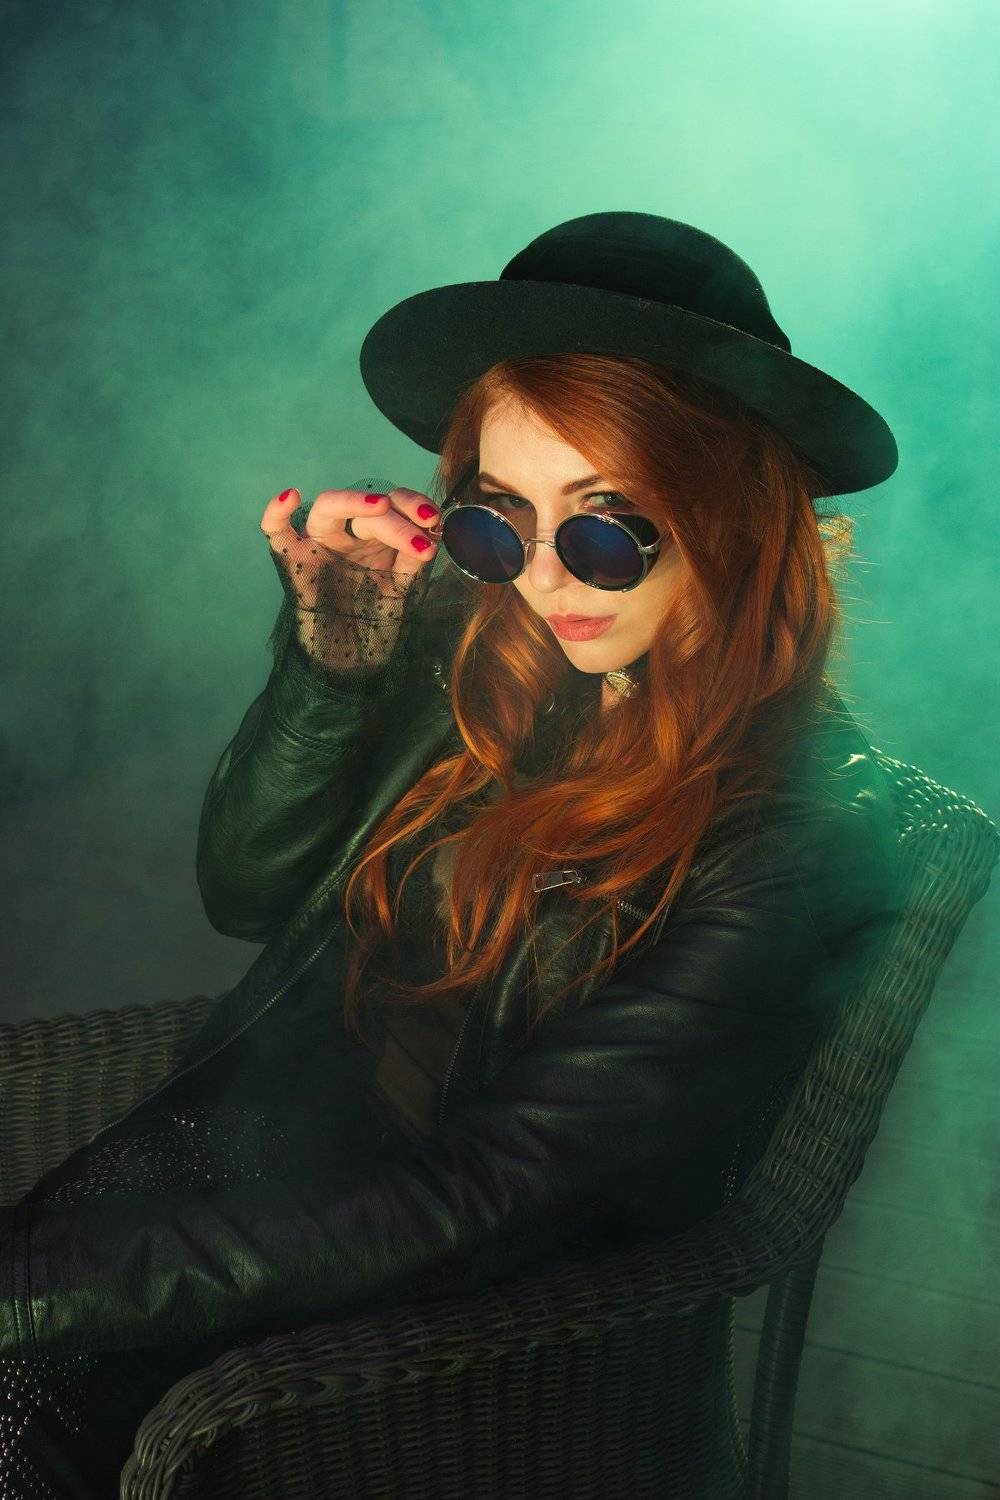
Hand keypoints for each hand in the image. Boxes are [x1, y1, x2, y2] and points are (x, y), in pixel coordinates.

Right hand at [259, 484, 440, 603]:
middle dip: (396, 519)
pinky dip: (276, 512)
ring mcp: (319, 544)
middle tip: (422, 533)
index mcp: (377, 537)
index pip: (393, 505)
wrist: (353, 660)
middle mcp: (348, 534)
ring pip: (327, 508)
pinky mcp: (293, 560)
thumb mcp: (402, 588)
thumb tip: (429, 533)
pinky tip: (291, 497)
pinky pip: (276, 532)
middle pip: (366, 509)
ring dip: (354, 502)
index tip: (434, 518)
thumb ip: (412, 560)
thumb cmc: (376, 621)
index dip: (413, 505)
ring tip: (382, 507)